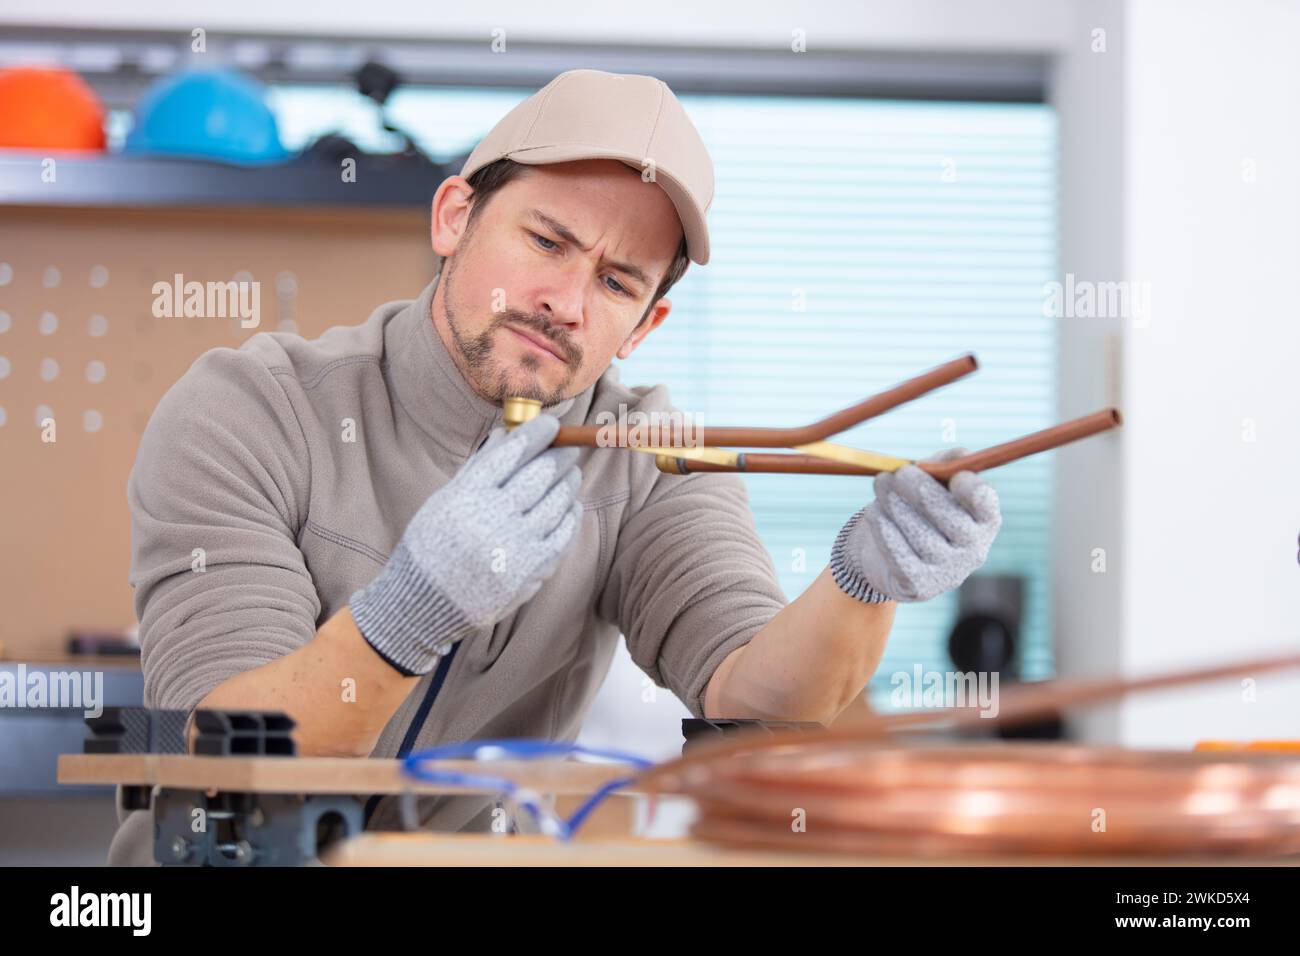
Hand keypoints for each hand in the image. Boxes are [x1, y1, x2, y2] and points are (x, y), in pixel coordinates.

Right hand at [349, 413, 583, 674]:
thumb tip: (506, 435)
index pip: (511, 453)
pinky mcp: (529, 572)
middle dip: (559, 456)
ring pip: (555, 504)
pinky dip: (570, 517)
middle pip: (538, 476)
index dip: (536, 434)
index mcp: (466, 496)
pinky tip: (571, 505)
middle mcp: (492, 519)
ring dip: (568, 483)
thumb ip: (476, 468)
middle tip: (570, 446)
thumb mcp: (443, 501)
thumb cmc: (431, 547)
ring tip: (572, 473)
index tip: (551, 425)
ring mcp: (514, 547)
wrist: (424, 604)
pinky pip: (561, 537)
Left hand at [830, 448, 1000, 602]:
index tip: (953, 475)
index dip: (972, 490)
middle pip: (949, 518)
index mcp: (984, 521)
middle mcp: (973, 550)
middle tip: (897, 473)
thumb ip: (947, 464)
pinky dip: (884, 530)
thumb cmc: (918, 509)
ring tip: (881, 485)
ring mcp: (948, 572)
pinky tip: (875, 513)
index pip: (986, 505)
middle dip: (919, 490)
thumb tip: (960, 455)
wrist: (887, 554)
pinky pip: (900, 555)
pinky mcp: (920, 586)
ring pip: (921, 535)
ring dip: (895, 505)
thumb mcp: (934, 482)